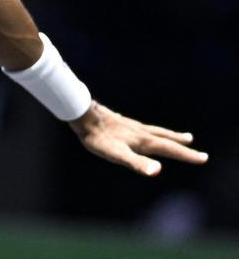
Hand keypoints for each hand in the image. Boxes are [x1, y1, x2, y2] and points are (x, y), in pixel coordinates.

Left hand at [68, 101, 208, 175]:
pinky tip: (144, 130)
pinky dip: (151, 131)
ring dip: (168, 135)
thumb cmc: (98, 138)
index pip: (170, 149)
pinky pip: (142, 127)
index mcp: (144, 141)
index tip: (204, 158)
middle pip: (165, 138)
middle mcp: (140, 132)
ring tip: (179, 135)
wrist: (82, 115)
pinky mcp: (121, 123)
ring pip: (155, 131)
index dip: (187, 155)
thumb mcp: (118, 155)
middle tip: (194, 144)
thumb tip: (157, 171)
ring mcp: (131, 126)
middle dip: (181, 144)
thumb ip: (138, 163)